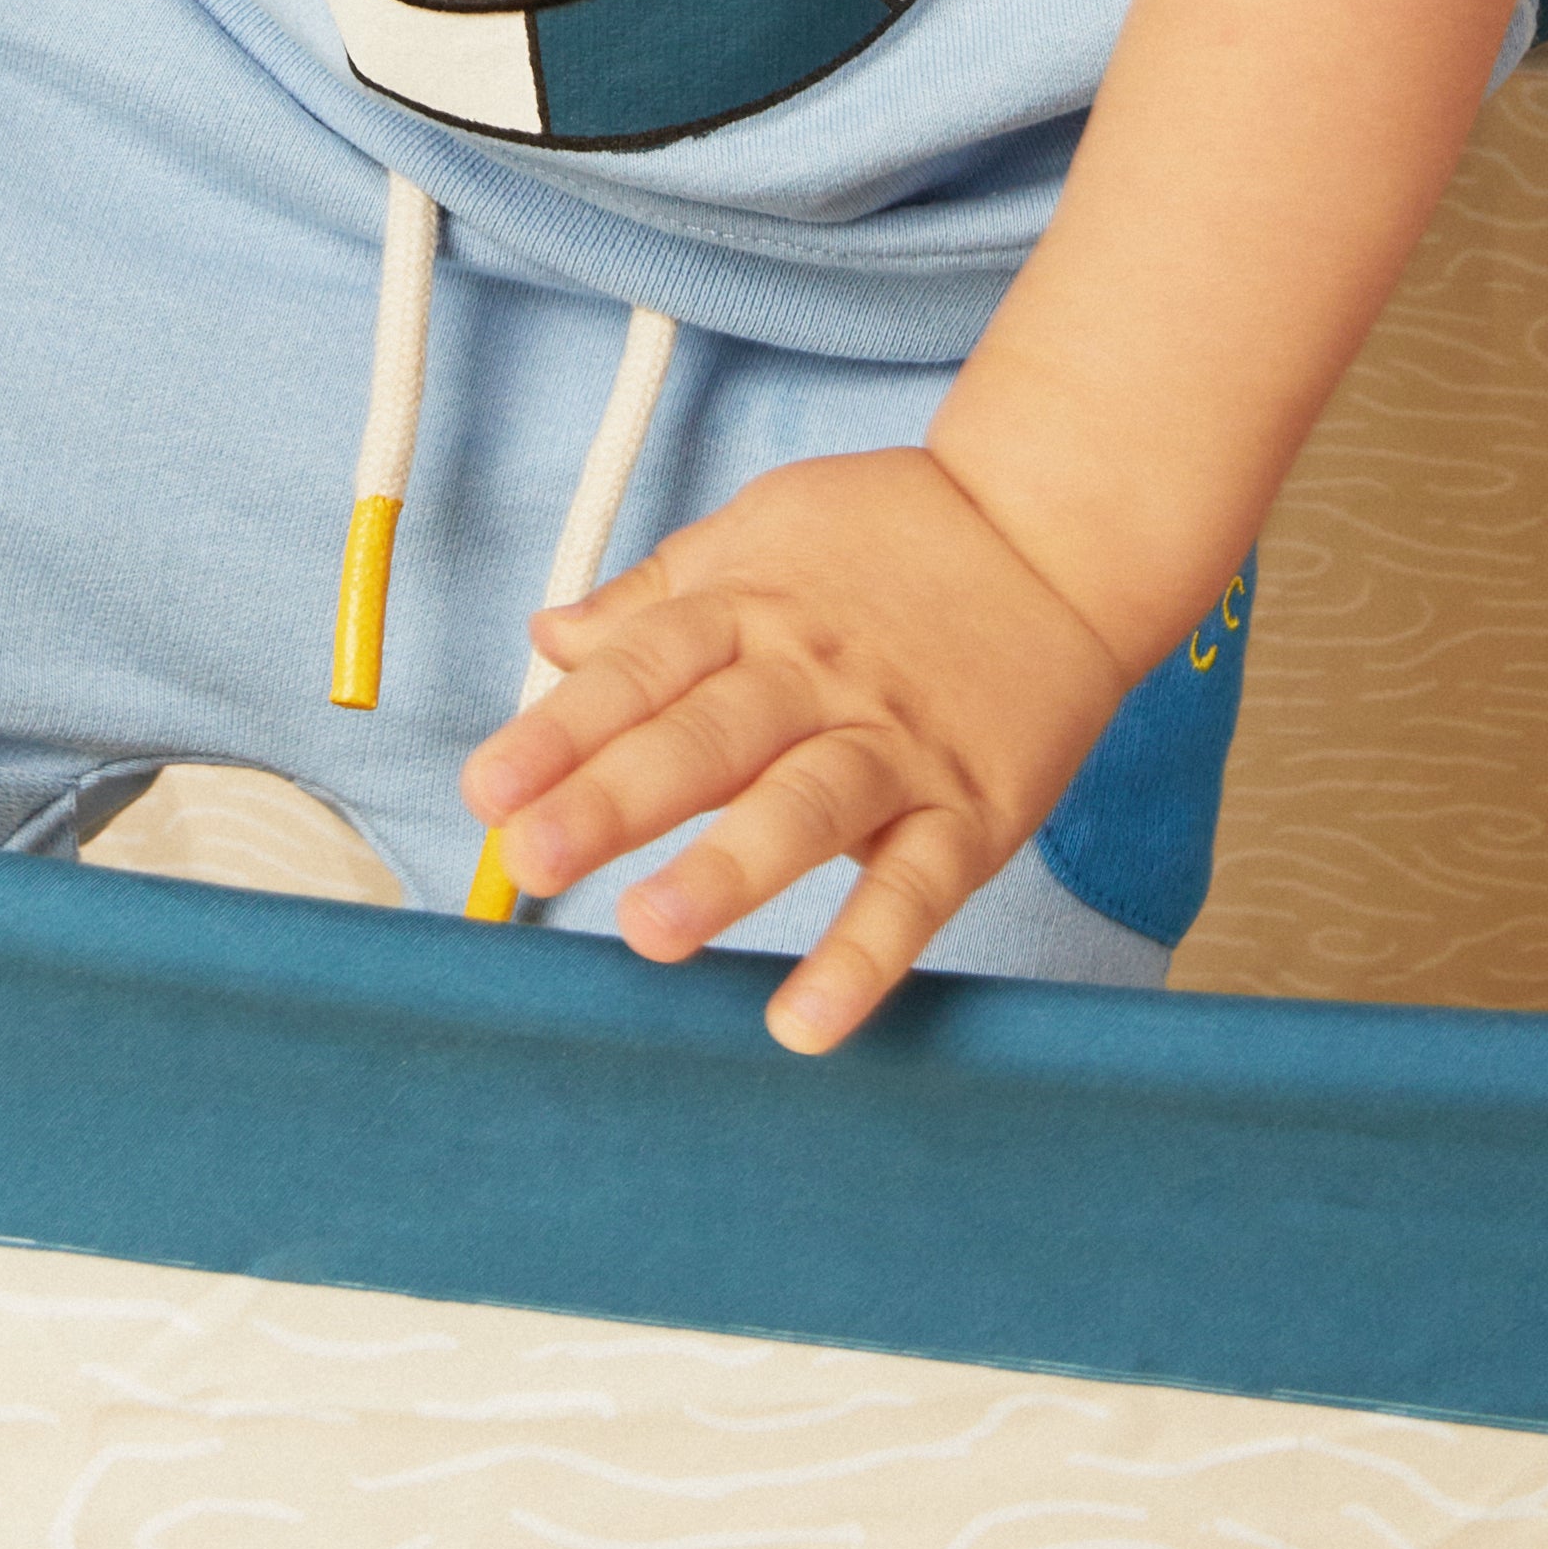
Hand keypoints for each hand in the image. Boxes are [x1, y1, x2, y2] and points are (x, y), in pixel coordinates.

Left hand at [460, 441, 1131, 1054]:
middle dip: (614, 799)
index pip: (643, 669)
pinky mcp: (972, 809)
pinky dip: (867, 956)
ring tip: (650, 932)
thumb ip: (657, 599)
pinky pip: (918, 888)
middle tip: (530, 859)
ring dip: (729, 870)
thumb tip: (548, 636)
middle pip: (708, 736)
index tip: (488, 789)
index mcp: (752, 608)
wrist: (1058, 527)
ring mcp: (896, 744)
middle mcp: (816, 676)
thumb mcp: (762, 532)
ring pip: (806, 806)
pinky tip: (806, 1021)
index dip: (562, 730)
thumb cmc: (895, 536)